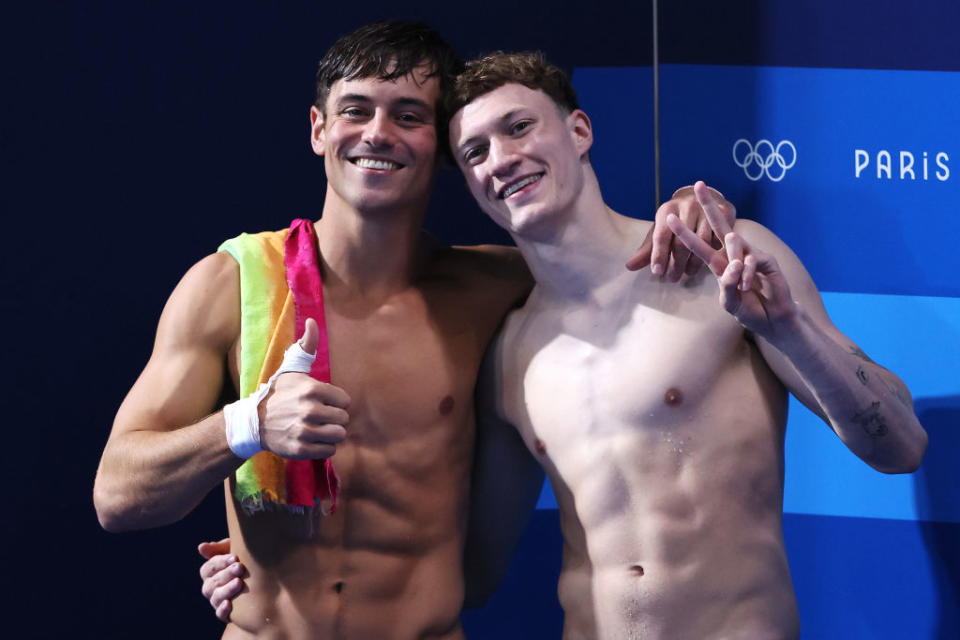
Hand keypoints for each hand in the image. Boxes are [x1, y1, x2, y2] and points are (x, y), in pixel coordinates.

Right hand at [198, 538, 243, 622]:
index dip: (220, 562)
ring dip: (226, 590)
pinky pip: (220, 614)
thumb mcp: (235, 551)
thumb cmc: (246, 561)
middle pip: (212, 582)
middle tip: (240, 567)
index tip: (235, 557)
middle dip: (226, 574)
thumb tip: (201, 547)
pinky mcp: (226, 613)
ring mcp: (217, 601)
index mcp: (211, 573)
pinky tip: (229, 604)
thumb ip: (220, 548)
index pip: (208, 568)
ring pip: (216, 597)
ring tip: (239, 582)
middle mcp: (211, 588)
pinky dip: (223, 609)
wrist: (264, 580)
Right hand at [258, 318, 349, 459]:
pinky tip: (313, 440)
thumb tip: (313, 322)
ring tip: (319, 429)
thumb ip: (306, 346)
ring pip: (339, 435)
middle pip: (344, 419)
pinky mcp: (301, 449)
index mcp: (313, 389)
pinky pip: (329, 451)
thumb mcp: (291, 369)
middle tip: (320, 417)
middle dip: (334, 418)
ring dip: (331, 433)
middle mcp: (310, 410)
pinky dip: (324, 447)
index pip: (345, 400)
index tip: (323, 402)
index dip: (336, 402)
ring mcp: (305, 431)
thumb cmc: (277, 393)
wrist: (253, 422)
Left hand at [626, 183, 735, 279]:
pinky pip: (719, 238)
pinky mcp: (725, 212)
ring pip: (701, 243)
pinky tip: (705, 264)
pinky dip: (712, 253)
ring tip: (687, 274)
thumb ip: (647, 250)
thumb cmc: (675, 221)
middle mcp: (687, 207)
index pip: (661, 236)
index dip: (658, 255)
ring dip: (693, 262)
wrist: (700, 199)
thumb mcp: (660, 232)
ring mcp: (707, 210)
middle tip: (671, 279)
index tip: (656, 272)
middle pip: (681, 241)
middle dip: (675, 264)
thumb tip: (629, 266)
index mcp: (667, 210)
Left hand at [666, 181, 795, 338]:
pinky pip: (750, 260)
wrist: (772, 318)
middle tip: (698, 185)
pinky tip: (747, 286)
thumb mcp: (730, 301)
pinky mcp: (766, 258)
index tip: (670, 216)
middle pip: (719, 224)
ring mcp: (751, 253)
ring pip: (734, 242)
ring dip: (734, 262)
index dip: (685, 231)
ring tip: (740, 285)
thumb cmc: (748, 309)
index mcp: (719, 263)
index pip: (699, 244)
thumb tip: (733, 266)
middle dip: (708, 204)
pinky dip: (746, 274)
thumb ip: (726, 286)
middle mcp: (734, 254)